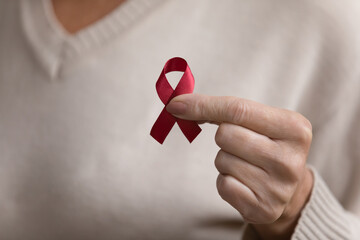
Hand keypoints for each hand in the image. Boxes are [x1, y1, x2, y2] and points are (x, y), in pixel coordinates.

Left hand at [166, 94, 313, 238]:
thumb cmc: (266, 145)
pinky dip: (226, 180)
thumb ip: (223, 109)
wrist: (287, 189)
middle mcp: (291, 160)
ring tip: (247, 165)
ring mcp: (279, 188)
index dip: (203, 105)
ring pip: (222, 160)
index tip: (176, 104)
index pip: (238, 110)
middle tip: (243, 145)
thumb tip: (178, 104)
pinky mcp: (264, 209)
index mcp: (295, 129)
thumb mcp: (259, 121)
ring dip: (225, 160)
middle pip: (226, 135)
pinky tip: (244, 182)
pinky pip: (223, 184)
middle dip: (224, 137)